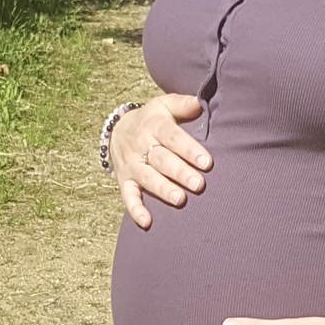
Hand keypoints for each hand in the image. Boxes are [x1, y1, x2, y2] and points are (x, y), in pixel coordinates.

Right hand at [110, 93, 212, 228]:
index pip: (172, 137)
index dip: (189, 149)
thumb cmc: (152, 119)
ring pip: (147, 177)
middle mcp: (141, 145)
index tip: (207, 161)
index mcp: (153, 125)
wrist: (118, 129)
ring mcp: (131, 164)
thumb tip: (200, 102)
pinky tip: (147, 222)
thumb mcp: (163, 105)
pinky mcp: (124, 180)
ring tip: (180, 199)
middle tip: (198, 184)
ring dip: (162, 189)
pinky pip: (127, 196)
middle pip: (161, 159)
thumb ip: (182, 104)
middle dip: (179, 172)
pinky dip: (135, 209)